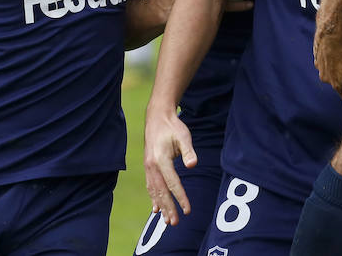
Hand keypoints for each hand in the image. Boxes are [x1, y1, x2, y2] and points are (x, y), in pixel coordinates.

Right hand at [144, 107, 197, 225]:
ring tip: (167, 221)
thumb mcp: (183, 135)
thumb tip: (192, 165)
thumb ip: (188, 151)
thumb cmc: (173, 127)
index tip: (187, 210)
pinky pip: (150, 187)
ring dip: (161, 206)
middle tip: (174, 223)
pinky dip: (154, 199)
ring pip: (154, 191)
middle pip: (161, 191)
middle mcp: (152, 166)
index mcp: (161, 159)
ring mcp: (148, 167)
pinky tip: (156, 209)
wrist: (157, 118)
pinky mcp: (148, 167)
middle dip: (168, 208)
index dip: (180, 197)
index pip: (172, 182)